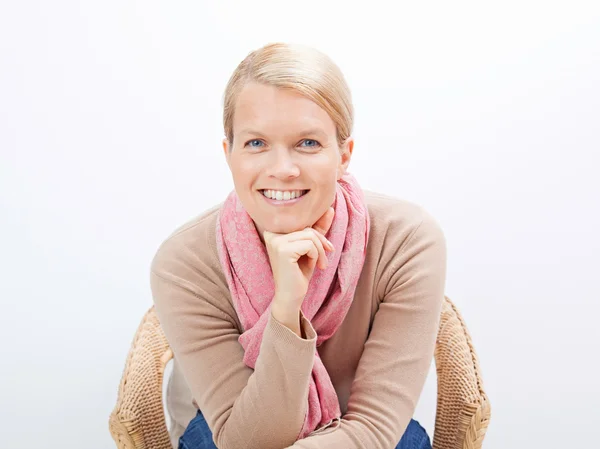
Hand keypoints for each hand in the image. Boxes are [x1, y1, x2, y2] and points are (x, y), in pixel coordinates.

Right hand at [263, 207, 334, 330]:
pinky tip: (313, 266)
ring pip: (310, 235)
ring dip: (320, 251)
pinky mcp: (282, 250)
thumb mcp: (310, 248)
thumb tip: (329, 208)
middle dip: (321, 243)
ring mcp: (275, 241)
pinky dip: (316, 255)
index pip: (302, 221)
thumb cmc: (299, 272)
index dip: (318, 233)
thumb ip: (317, 228)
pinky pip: (309, 244)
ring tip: (320, 264)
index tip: (327, 247)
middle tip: (325, 259)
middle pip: (307, 227)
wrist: (291, 296)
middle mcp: (271, 233)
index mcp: (274, 230)